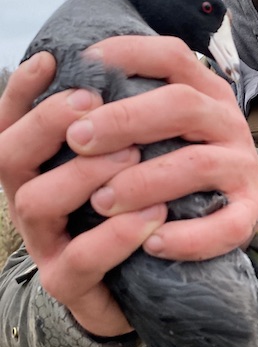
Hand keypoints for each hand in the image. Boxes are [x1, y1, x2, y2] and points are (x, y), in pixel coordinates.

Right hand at [0, 51, 165, 336]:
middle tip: (94, 104)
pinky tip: (154, 214)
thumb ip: (115, 128)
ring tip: (133, 156)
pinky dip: (117, 234)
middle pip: (8, 154)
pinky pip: (80, 259)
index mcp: (35, 169)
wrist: (147, 285)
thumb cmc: (130, 213)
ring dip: (84, 173)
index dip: (22, 92)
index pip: (10, 123)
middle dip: (48, 122)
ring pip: (36, 202)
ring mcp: (44, 245)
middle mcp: (29, 201)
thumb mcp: (124, 166)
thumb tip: (120, 70)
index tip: (51, 60)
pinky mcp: (69, 285)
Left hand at [70, 35, 257, 259]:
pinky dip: (189, 237)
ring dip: (144, 182)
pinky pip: (227, 226)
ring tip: (101, 202)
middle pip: (181, 104)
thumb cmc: (182, 158)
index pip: (171, 55)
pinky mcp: (250, 213)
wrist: (240, 205)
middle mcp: (227, 122)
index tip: (79, 69)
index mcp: (205, 91)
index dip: (126, 55)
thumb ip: (129, 101)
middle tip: (77, 140)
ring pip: (198, 164)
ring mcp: (242, 167)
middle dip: (124, 120)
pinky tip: (151, 243)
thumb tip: (58, 79)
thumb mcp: (165, 122)